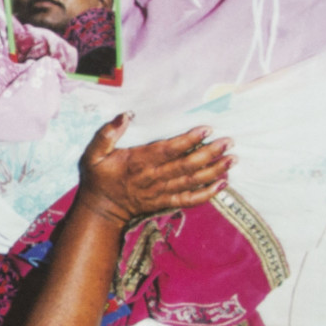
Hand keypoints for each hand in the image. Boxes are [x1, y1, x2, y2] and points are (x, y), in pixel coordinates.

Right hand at [76, 113, 230, 227]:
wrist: (101, 209)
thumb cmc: (98, 178)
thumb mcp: (93, 154)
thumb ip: (106, 134)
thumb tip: (125, 115)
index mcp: (138, 162)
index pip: (167, 149)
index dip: (188, 139)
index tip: (207, 129)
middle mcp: (153, 177)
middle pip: (185, 165)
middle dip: (209, 153)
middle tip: (229, 142)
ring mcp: (161, 192)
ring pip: (191, 181)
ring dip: (214, 171)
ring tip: (232, 160)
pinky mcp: (165, 202)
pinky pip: (189, 199)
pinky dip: (207, 194)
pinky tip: (222, 184)